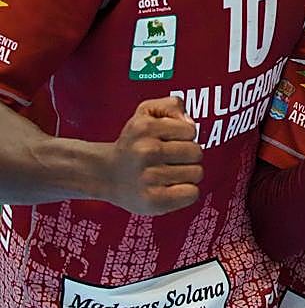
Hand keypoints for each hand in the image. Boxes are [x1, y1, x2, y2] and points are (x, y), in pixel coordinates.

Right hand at [104, 97, 202, 215]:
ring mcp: (149, 178)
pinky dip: (187, 192)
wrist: (105, 174)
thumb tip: (189, 122)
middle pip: (197, 152)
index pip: (191, 130)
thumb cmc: (134, 142)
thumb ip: (171, 105)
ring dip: (187, 174)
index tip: (169, 141)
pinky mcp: (153, 201)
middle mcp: (145, 151)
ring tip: (168, 173)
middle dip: (187, 155)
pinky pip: (192, 194)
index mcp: (144, 127)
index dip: (184, 136)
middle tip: (169, 159)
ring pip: (197, 173)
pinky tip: (171, 188)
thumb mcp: (146, 112)